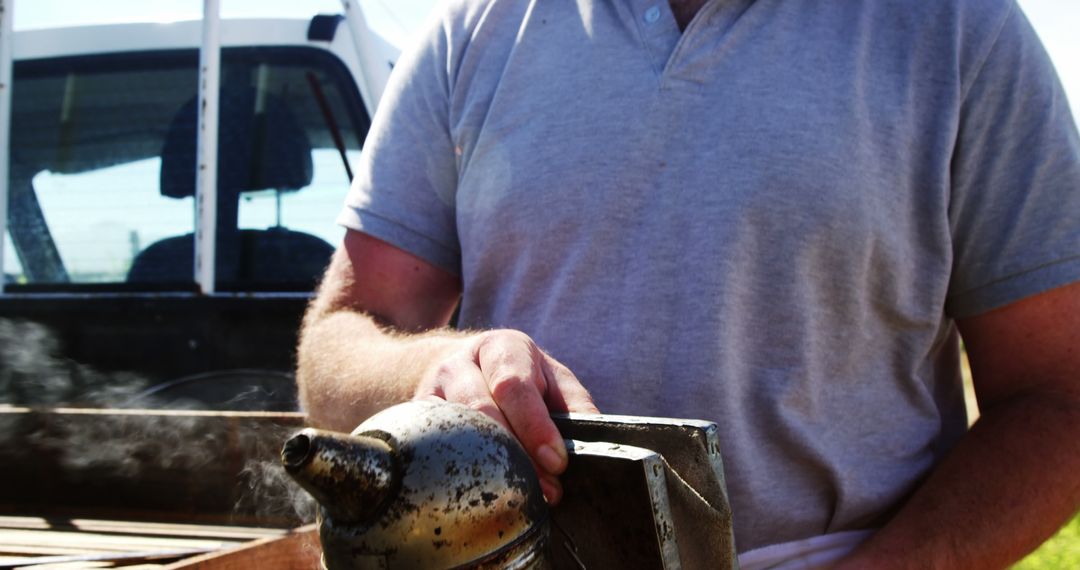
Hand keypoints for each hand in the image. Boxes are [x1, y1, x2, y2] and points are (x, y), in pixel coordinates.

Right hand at [414, 329, 599, 503]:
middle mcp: (460, 364)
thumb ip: (574, 404)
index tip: (557, 462)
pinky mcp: (415, 415)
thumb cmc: (515, 376)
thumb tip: (594, 441)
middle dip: (516, 453)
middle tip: (547, 490)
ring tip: (517, 495)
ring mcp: (431, 390)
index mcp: (502, 348)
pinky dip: (455, 468)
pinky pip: (430, 443)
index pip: (514, 385)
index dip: (535, 426)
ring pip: (453, 428)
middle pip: (480, 408)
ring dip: (487, 466)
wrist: (458, 365)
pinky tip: (478, 489)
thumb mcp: (550, 378)